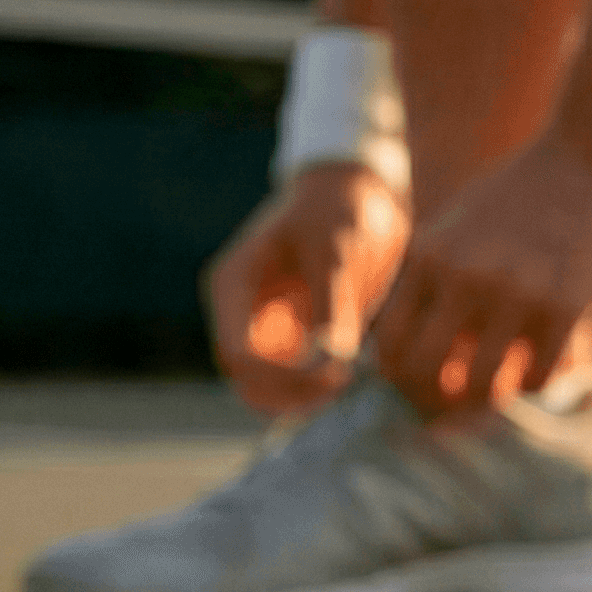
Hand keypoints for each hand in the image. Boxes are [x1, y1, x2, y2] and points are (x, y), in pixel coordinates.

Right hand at [201, 162, 409, 417]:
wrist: (356, 193)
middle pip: (249, 382)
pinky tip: (358, 380)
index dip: (282, 377)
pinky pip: (299, 380)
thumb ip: (331, 307)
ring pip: (272, 389)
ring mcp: (265, 328)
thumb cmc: (339, 209)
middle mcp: (240, 313)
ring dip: (308, 398)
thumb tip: (331, 365)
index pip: (238, 354)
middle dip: (293, 395)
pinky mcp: (294, 338)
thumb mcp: (336, 251)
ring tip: (356, 386)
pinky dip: (322, 388)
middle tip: (348, 389)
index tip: (336, 374)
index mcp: (233, 286)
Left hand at [373, 135, 591, 420]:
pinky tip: (548, 365)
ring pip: (481, 385)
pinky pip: (537, 377)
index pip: (390, 345)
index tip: (430, 383)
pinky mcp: (566, 306)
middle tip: (467, 398)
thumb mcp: (460, 223)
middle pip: (425, 372)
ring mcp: (515, 293)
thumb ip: (433, 273)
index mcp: (429, 256)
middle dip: (441, 397)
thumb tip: (412, 339)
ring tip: (510, 385)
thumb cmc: (528, 193)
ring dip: (493, 396)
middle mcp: (464, 276)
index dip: (404, 379)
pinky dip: (539, 383)